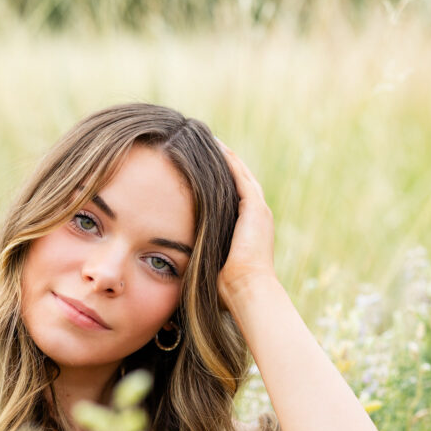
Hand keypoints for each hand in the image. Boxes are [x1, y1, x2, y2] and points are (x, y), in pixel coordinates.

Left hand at [216, 139, 275, 309]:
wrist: (247, 290)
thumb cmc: (225, 288)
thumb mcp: (209, 263)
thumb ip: (199, 254)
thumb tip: (171, 259)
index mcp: (248, 229)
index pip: (233, 197)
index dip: (219, 181)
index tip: (201, 168)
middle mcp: (257, 216)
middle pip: (239, 180)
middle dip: (224, 163)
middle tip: (207, 145)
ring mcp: (259, 210)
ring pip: (241, 174)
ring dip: (227, 156)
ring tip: (211, 140)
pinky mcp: (256, 208)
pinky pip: (241, 177)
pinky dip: (230, 161)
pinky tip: (217, 147)